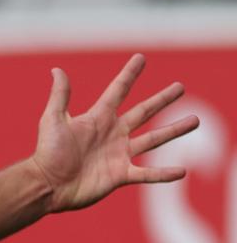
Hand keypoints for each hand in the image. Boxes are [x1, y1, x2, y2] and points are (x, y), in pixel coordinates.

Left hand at [30, 54, 199, 212]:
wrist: (47, 184)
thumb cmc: (47, 151)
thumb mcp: (53, 119)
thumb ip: (60, 96)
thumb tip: (56, 69)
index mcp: (97, 118)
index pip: (118, 91)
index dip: (129, 75)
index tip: (141, 58)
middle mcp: (112, 134)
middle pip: (143, 112)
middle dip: (161, 100)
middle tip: (180, 87)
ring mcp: (118, 154)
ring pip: (153, 140)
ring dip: (174, 131)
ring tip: (194, 121)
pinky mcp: (120, 175)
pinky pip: (148, 174)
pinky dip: (164, 174)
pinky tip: (182, 171)